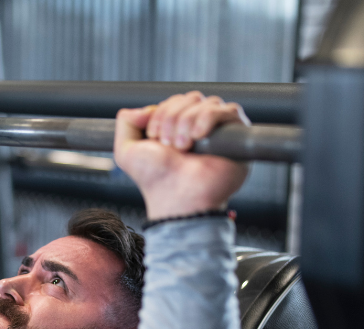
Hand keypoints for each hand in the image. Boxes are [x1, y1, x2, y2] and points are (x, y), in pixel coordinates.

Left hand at [113, 93, 250, 219]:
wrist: (175, 196)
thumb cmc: (155, 179)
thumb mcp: (126, 150)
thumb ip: (126, 122)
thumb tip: (143, 108)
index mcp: (178, 125)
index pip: (175, 100)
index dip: (162, 113)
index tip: (155, 138)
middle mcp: (199, 125)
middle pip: (191, 97)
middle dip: (173, 118)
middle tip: (170, 146)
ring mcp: (219, 130)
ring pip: (207, 102)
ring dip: (188, 122)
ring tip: (183, 148)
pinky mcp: (237, 135)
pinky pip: (228, 110)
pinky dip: (208, 119)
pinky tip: (198, 138)